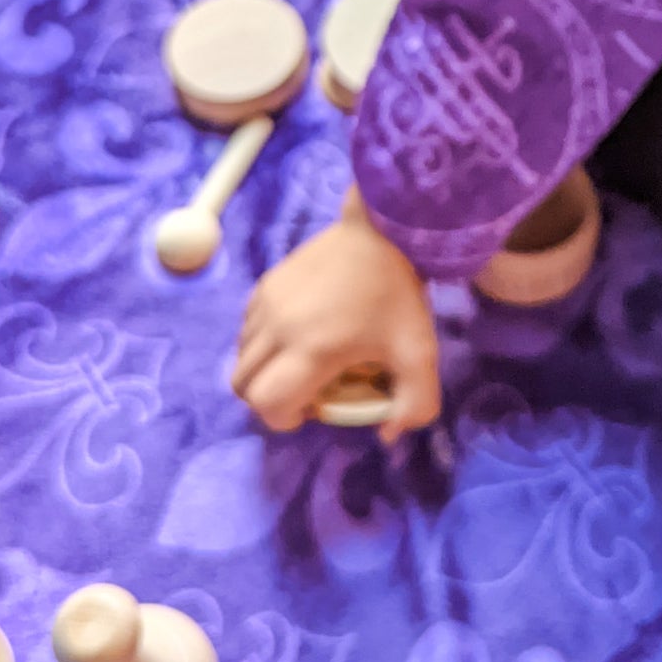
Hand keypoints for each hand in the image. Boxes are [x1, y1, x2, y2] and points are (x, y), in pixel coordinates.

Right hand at [232, 196, 439, 442]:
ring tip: (299, 361)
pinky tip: (295, 333)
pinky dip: (261, 343)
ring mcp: (266, 302)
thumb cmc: (398, 293)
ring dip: (263, 371)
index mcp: (312, 349)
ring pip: (241, 356)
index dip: (284, 418)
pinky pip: (246, 328)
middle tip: (304, 390)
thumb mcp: (420, 352)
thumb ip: (415, 404)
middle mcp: (278, 328)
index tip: (314, 408)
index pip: (267, 402)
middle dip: (267, 399)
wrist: (382, 228)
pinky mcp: (266, 282)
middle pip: (243, 385)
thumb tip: (388, 433)